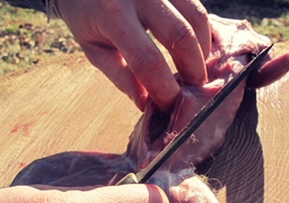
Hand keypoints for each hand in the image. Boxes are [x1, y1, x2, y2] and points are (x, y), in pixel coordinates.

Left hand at [58, 0, 210, 110]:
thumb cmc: (86, 15)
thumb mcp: (94, 49)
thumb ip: (120, 76)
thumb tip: (147, 105)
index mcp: (112, 15)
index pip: (147, 60)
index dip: (164, 89)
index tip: (169, 106)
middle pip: (181, 36)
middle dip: (193, 70)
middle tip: (192, 92)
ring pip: (198, 18)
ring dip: (202, 50)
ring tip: (195, 71)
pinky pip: (196, 6)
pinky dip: (202, 32)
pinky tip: (195, 49)